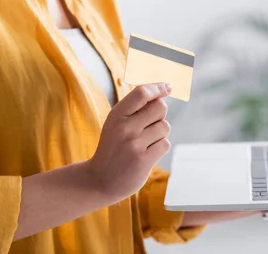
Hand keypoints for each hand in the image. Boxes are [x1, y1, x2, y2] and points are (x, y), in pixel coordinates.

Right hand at [86, 83, 172, 202]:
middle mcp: (125, 128)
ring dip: (160, 133)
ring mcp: (134, 145)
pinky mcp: (144, 160)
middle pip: (160, 107)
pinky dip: (160, 147)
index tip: (168, 87)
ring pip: (164, 126)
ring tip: (145, 142)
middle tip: (150, 124)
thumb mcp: (115, 124)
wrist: (100, 180)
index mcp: (116, 115)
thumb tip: (161, 93)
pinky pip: (165, 144)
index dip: (158, 87)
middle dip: (160, 114)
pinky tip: (147, 153)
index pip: (141, 93)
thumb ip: (134, 109)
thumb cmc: (113, 147)